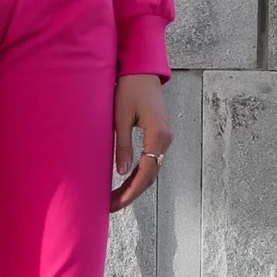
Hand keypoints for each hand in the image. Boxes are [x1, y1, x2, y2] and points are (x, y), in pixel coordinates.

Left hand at [110, 73, 172, 211]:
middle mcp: (165, 140)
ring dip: (135, 186)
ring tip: (115, 198)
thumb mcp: (121, 117)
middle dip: (131, 193)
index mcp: (158, 136)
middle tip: (111, 206)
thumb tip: (121, 173)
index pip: (145, 173)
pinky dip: (139, 174)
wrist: (142, 70)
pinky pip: (151, 161)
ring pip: (151, 170)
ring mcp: (164, 138)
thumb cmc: (129, 88)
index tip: (115, 203)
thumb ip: (122, 145)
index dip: (130, 191)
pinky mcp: (159, 135)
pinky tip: (126, 182)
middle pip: (150, 176)